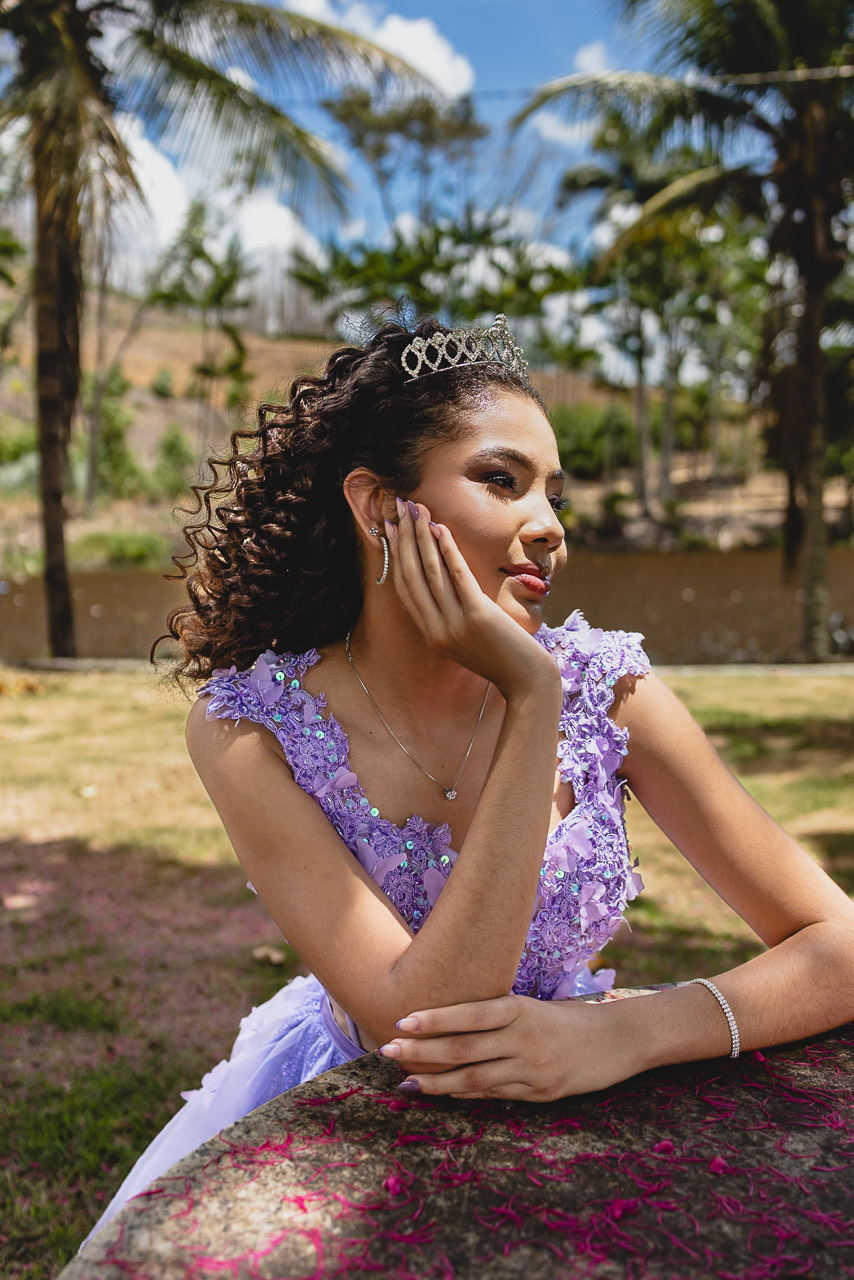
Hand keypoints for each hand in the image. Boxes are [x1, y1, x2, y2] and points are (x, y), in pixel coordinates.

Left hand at [377, 993, 642, 1101]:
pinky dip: (467, 1096)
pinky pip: (496, 1096)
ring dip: (437, 1083)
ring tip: (407, 1083)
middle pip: (464, 1048)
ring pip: (475, 1079)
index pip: (469, 1013)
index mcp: (519, 1009)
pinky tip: (444, 1095)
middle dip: (422, 1051)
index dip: (435, 1018)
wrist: (618, 1039)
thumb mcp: (532, 1008)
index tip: (403, 1021)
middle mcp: (523, 1038)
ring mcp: (531, 1069)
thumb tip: (447, 1025)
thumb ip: (497, 1017)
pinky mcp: (541, 1094)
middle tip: (387, 1051)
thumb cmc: (567, 1018)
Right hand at [385, 497, 559, 699]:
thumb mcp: (467, 639)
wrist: (527, 682)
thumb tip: (442, 581)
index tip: (391, 527)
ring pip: (430, 572)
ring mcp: (454, 624)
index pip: (404, 588)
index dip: (395, 555)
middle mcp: (436, 630)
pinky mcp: (478, 616)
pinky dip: (447, 550)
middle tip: (400, 508)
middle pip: (411, 576)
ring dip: (421, 537)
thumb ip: (450, 616)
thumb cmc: (503, 658)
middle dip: (404, 538)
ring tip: (418, 509)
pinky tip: (441, 528)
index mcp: (430, 635)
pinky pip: (457, 576)